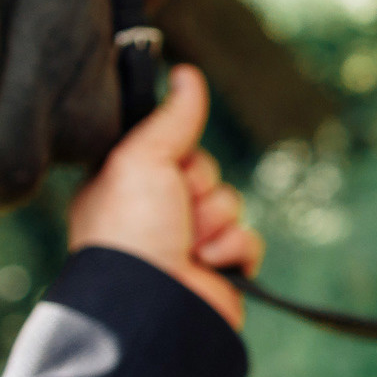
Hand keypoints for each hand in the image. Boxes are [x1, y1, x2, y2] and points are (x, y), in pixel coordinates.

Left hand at [67, 66, 263, 331]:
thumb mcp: (142, 157)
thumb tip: (187, 73)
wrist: (152, 302)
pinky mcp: (220, 271)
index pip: (177, 149)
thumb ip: (171, 118)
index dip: (180, 156)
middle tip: (174, 211)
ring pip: (230, 205)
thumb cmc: (131, 230)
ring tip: (187, 245)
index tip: (165, 169)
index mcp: (128, 187)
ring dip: (214, 222)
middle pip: (208, 173)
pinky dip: (232, 250)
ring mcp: (189, 245)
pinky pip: (248, 240)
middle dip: (199, 189)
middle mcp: (157, 215)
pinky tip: (207, 264)